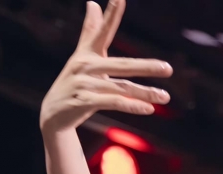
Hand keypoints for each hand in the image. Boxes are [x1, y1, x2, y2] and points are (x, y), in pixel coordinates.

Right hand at [39, 0, 171, 135]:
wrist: (53, 113)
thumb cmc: (74, 82)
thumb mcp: (82, 56)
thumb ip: (90, 31)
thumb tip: (92, 2)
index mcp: (87, 53)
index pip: (102, 31)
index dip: (111, 13)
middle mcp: (85, 65)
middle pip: (122, 65)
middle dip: (146, 66)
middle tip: (169, 69)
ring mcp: (83, 84)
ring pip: (121, 87)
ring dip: (145, 93)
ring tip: (165, 97)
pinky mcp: (83, 101)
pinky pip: (113, 102)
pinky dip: (131, 106)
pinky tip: (149, 109)